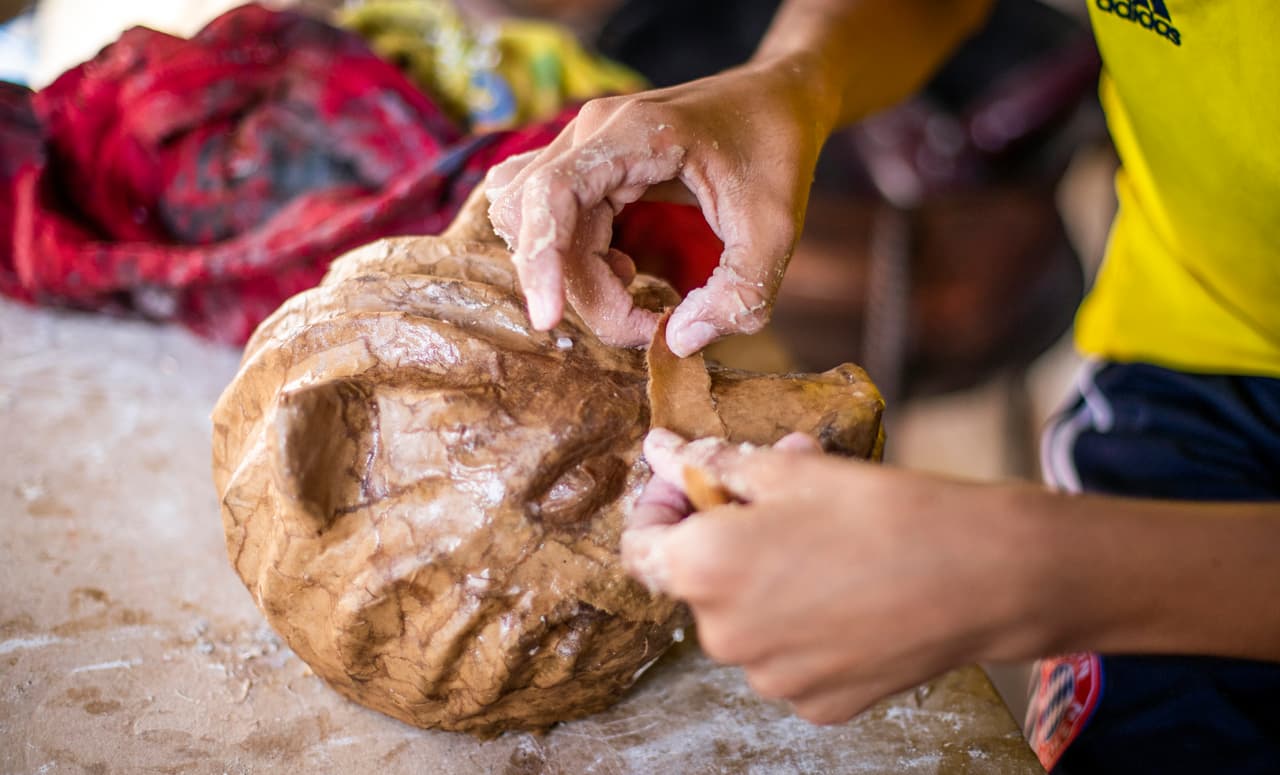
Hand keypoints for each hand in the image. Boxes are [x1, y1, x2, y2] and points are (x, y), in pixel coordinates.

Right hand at [485, 55, 833, 354]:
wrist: (779, 98)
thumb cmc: (778, 151)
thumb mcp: (777, 229)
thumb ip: (740, 293)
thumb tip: (679, 342)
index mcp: (633, 132)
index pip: (551, 193)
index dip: (541, 259)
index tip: (549, 319)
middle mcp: (593, 133)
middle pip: (539, 221)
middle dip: (579, 288)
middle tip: (646, 325)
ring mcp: (585, 147)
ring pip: (537, 226)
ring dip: (574, 276)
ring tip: (636, 288)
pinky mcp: (589, 168)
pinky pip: (554, 221)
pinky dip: (576, 260)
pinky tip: (624, 269)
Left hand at [622, 429, 1037, 723]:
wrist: (984, 575)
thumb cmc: (886, 512)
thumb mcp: (790, 470)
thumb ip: (713, 464)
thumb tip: (662, 450)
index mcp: (703, 570)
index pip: (640, 543)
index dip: (661, 504)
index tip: (694, 479)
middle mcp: (724, 637)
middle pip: (697, 582)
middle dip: (726, 535)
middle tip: (779, 494)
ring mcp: (772, 679)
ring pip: (747, 621)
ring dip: (767, 580)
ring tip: (827, 541)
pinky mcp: (819, 704)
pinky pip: (791, 657)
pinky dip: (805, 625)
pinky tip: (851, 591)